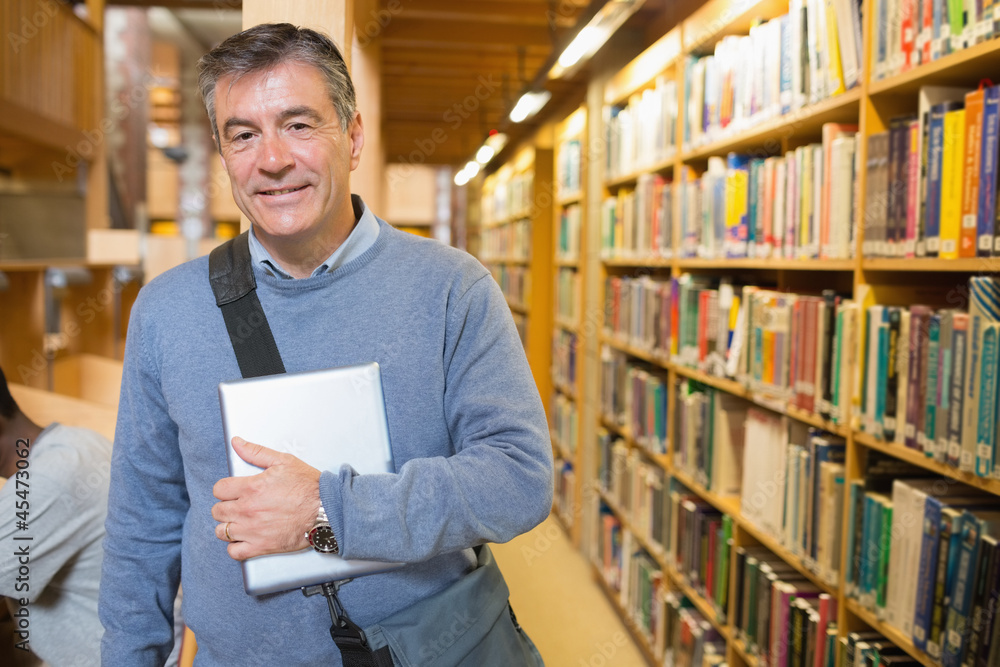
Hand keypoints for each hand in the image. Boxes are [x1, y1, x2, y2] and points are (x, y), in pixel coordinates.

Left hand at [212, 436, 321, 560]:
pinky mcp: (261, 546)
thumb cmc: (308, 486)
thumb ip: (256, 452)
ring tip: (240, 522)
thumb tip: (237, 443)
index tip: (232, 491)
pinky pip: (234, 552)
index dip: (225, 489)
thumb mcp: (284, 461)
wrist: (326, 509)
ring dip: (228, 526)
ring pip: (222, 532)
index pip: (219, 490)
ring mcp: (253, 530)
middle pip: (217, 511)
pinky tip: (243, 539)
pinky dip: (235, 547)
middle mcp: (247, 510)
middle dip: (225, 506)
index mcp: (251, 488)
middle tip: (238, 505)